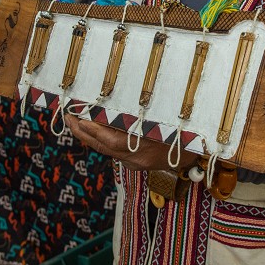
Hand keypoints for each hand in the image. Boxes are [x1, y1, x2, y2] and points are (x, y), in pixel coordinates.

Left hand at [66, 114, 199, 172]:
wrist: (196, 154)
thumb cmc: (183, 131)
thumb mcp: (164, 117)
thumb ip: (142, 113)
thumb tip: (116, 99)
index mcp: (145, 145)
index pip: (111, 139)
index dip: (93, 128)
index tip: (79, 116)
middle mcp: (137, 157)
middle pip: (103, 147)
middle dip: (83, 132)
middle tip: (68, 117)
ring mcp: (136, 163)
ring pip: (105, 151)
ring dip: (88, 137)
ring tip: (74, 122)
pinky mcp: (135, 164)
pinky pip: (113, 153)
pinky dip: (100, 141)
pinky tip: (92, 131)